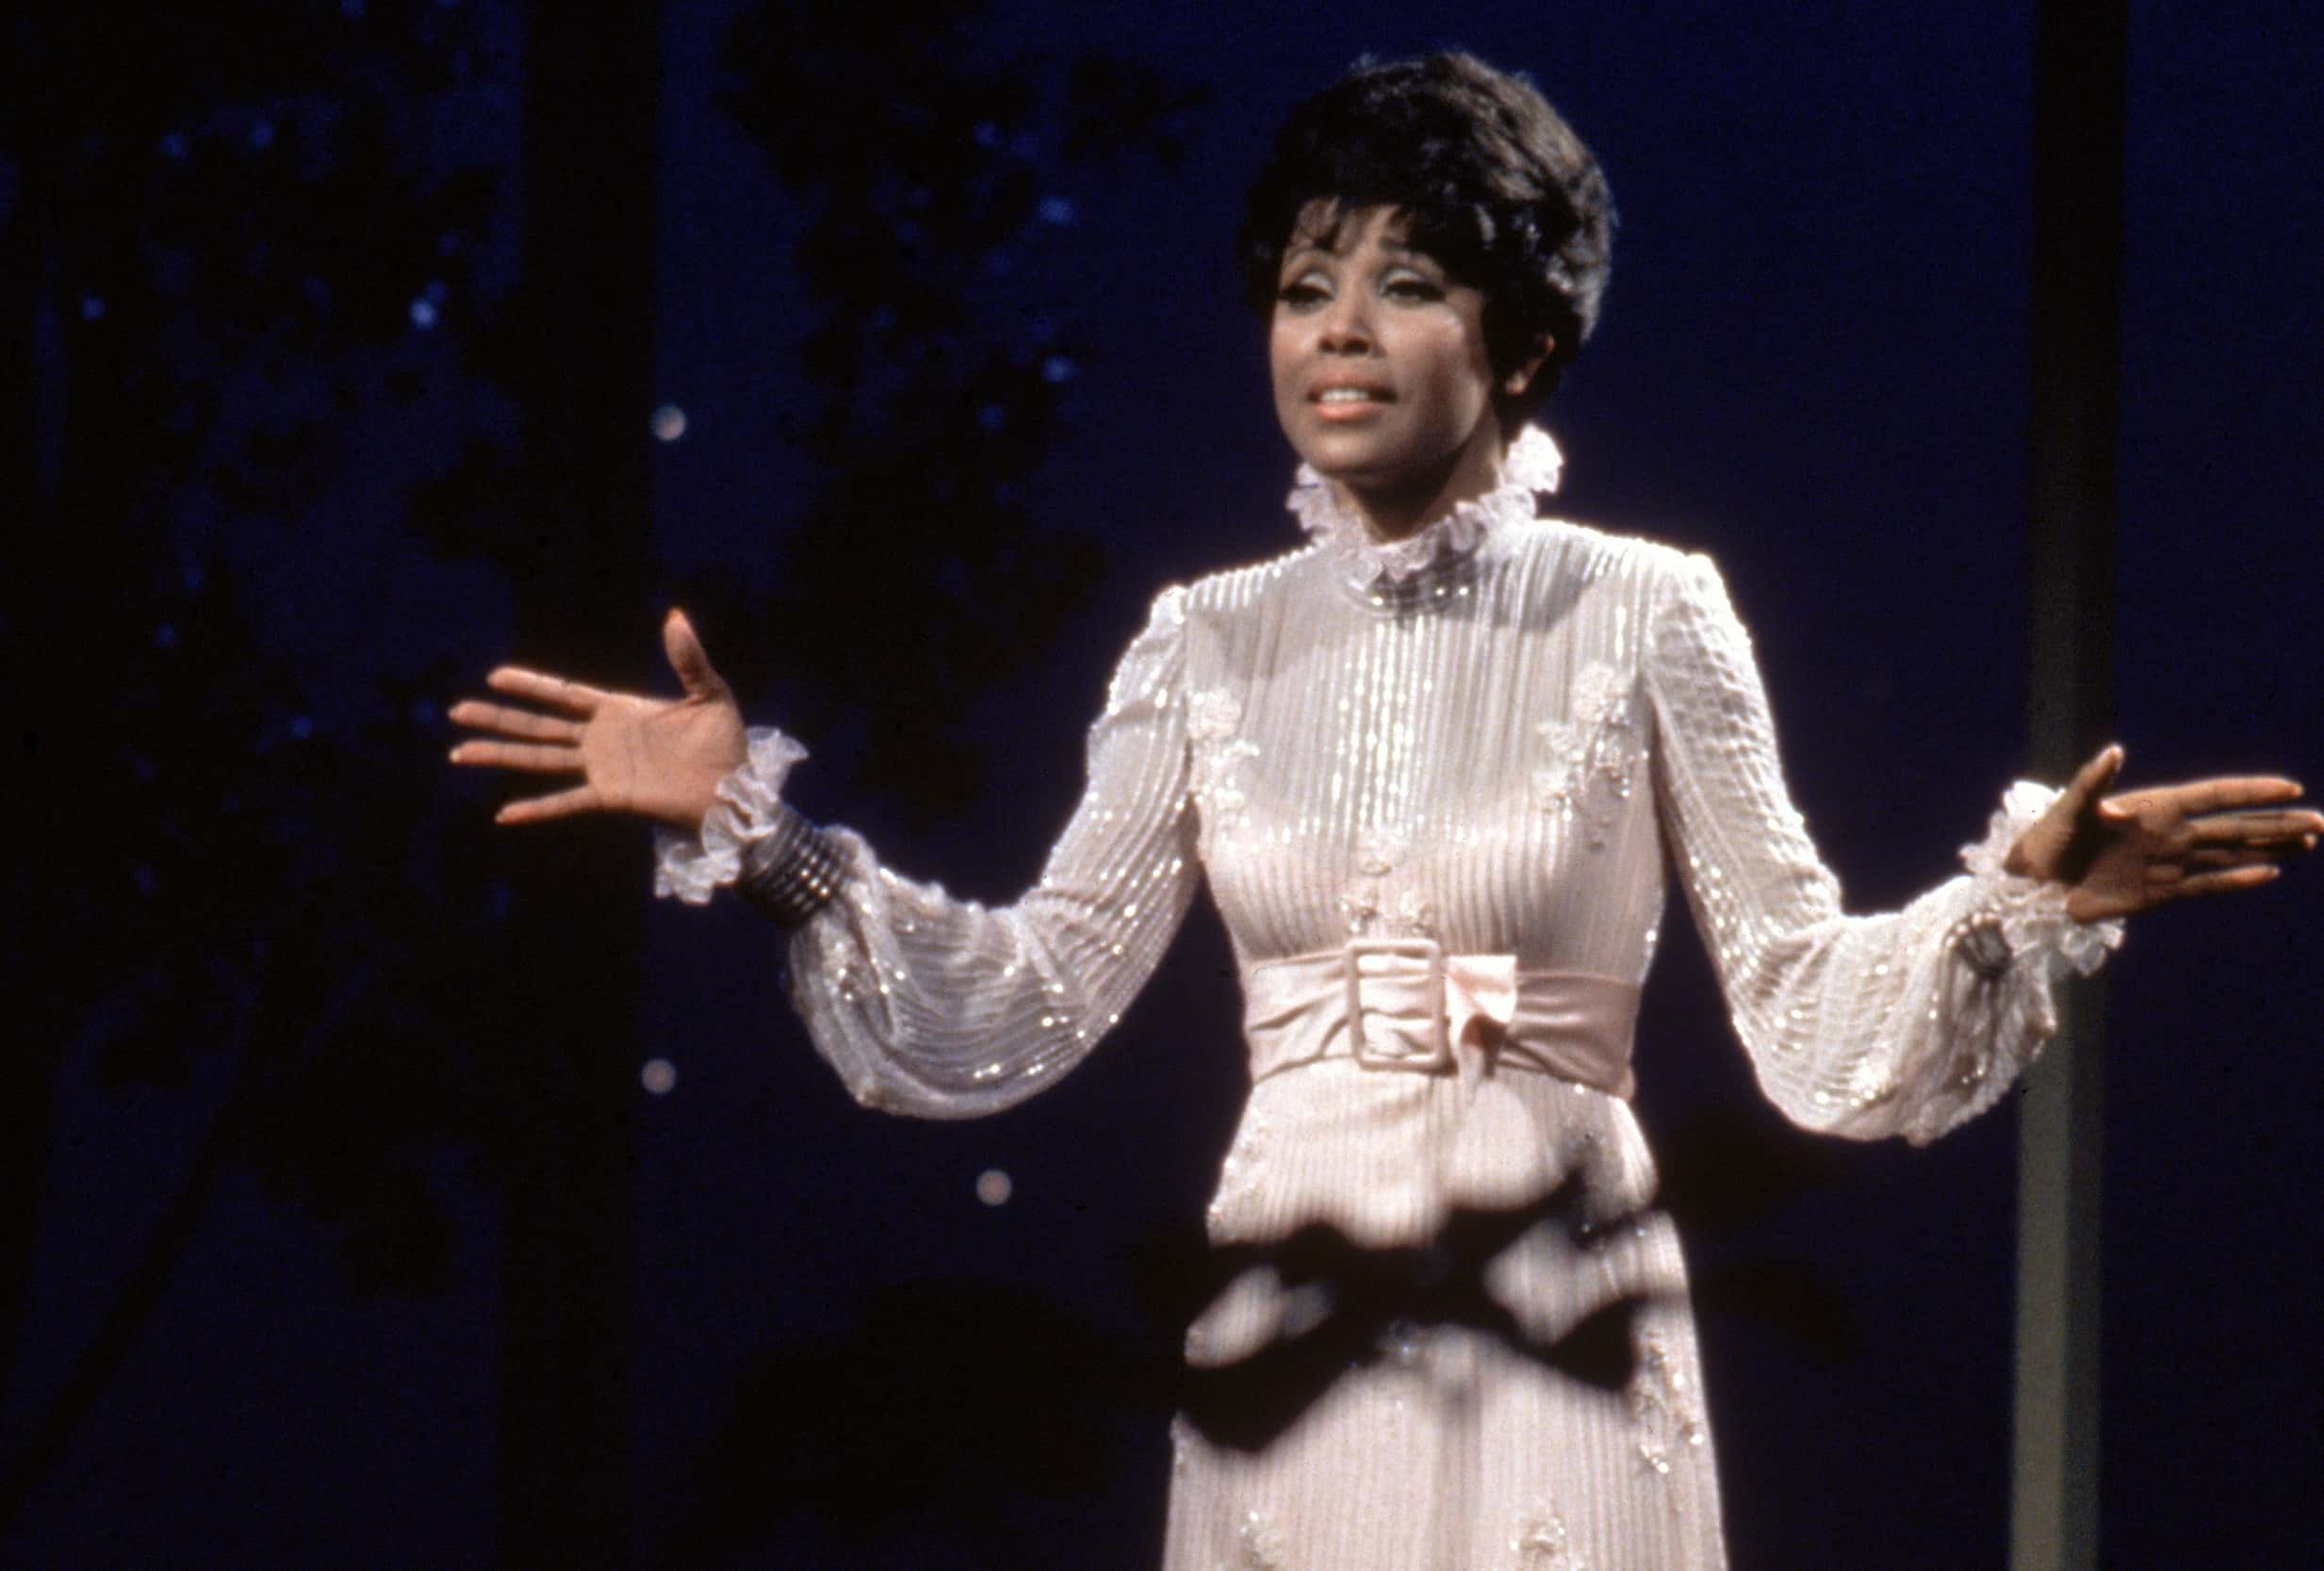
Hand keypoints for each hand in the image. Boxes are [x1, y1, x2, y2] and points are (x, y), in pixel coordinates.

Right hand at [448, 610, 747, 830]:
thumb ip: (688, 659)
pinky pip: (566, 802)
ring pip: (541, 758)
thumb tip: (675, 616)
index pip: (565, 694)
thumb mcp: (709, 694)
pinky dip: (536, 809)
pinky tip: (504, 814)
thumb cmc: (725, 744)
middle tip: (457, 711)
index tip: (494, 676)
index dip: (531, 685)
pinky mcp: (612, 796)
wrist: (736, 791)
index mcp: (620, 710)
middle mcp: (603, 739)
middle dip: (499, 717)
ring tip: (460, 752)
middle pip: (540, 724)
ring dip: (501, 754)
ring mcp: (603, 769)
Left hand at [2005, 744, 2322, 921]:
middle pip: (2235, 825)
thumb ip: (2093, 779)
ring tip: (2309, 841)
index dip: (2250, 790)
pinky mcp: (2161, 892)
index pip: (2214, 795)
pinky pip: (2208, 884)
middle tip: (2320, 821)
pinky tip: (2270, 874)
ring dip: (2269, 848)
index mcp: (2154, 806)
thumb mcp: (2068, 805)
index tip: (2289, 785)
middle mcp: (2170, 832)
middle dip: (2277, 821)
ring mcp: (2170, 862)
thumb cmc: (2048, 837)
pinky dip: (2238, 881)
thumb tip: (2114, 751)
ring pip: (2231, 854)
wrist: (2036, 883)